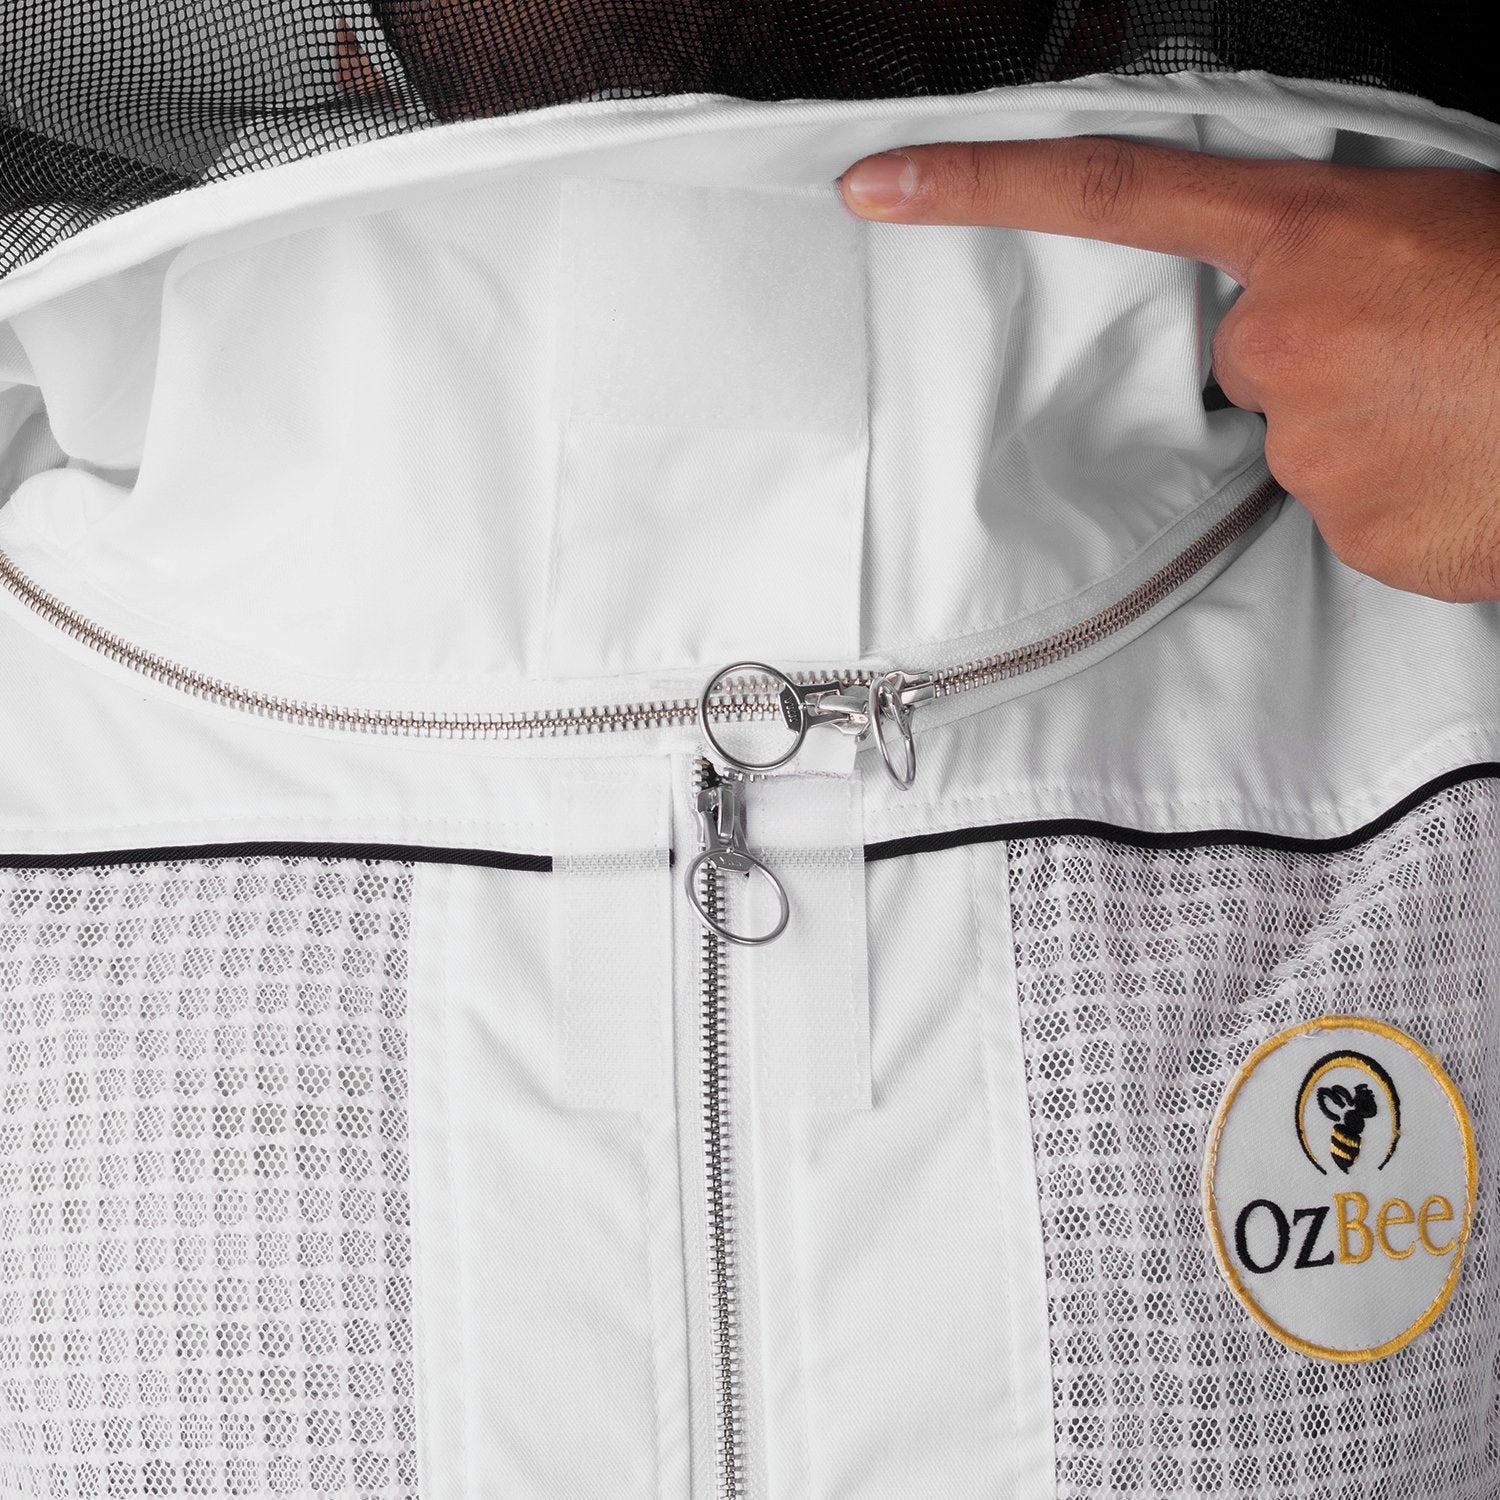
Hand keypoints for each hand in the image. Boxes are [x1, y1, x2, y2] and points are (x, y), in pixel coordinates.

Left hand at [841, 138, 1499, 602]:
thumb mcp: (1450, 221)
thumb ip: (1346, 260)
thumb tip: (1310, 317)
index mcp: (1311, 241)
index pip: (1107, 194)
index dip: (980, 187)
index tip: (880, 187)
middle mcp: (1284, 344)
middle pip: (1249, 361)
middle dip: (1314, 360)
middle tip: (1421, 349)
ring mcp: (1313, 447)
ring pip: (1307, 441)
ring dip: (1373, 427)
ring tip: (1470, 406)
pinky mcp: (1351, 533)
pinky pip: (1351, 512)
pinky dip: (1402, 494)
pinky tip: (1468, 464)